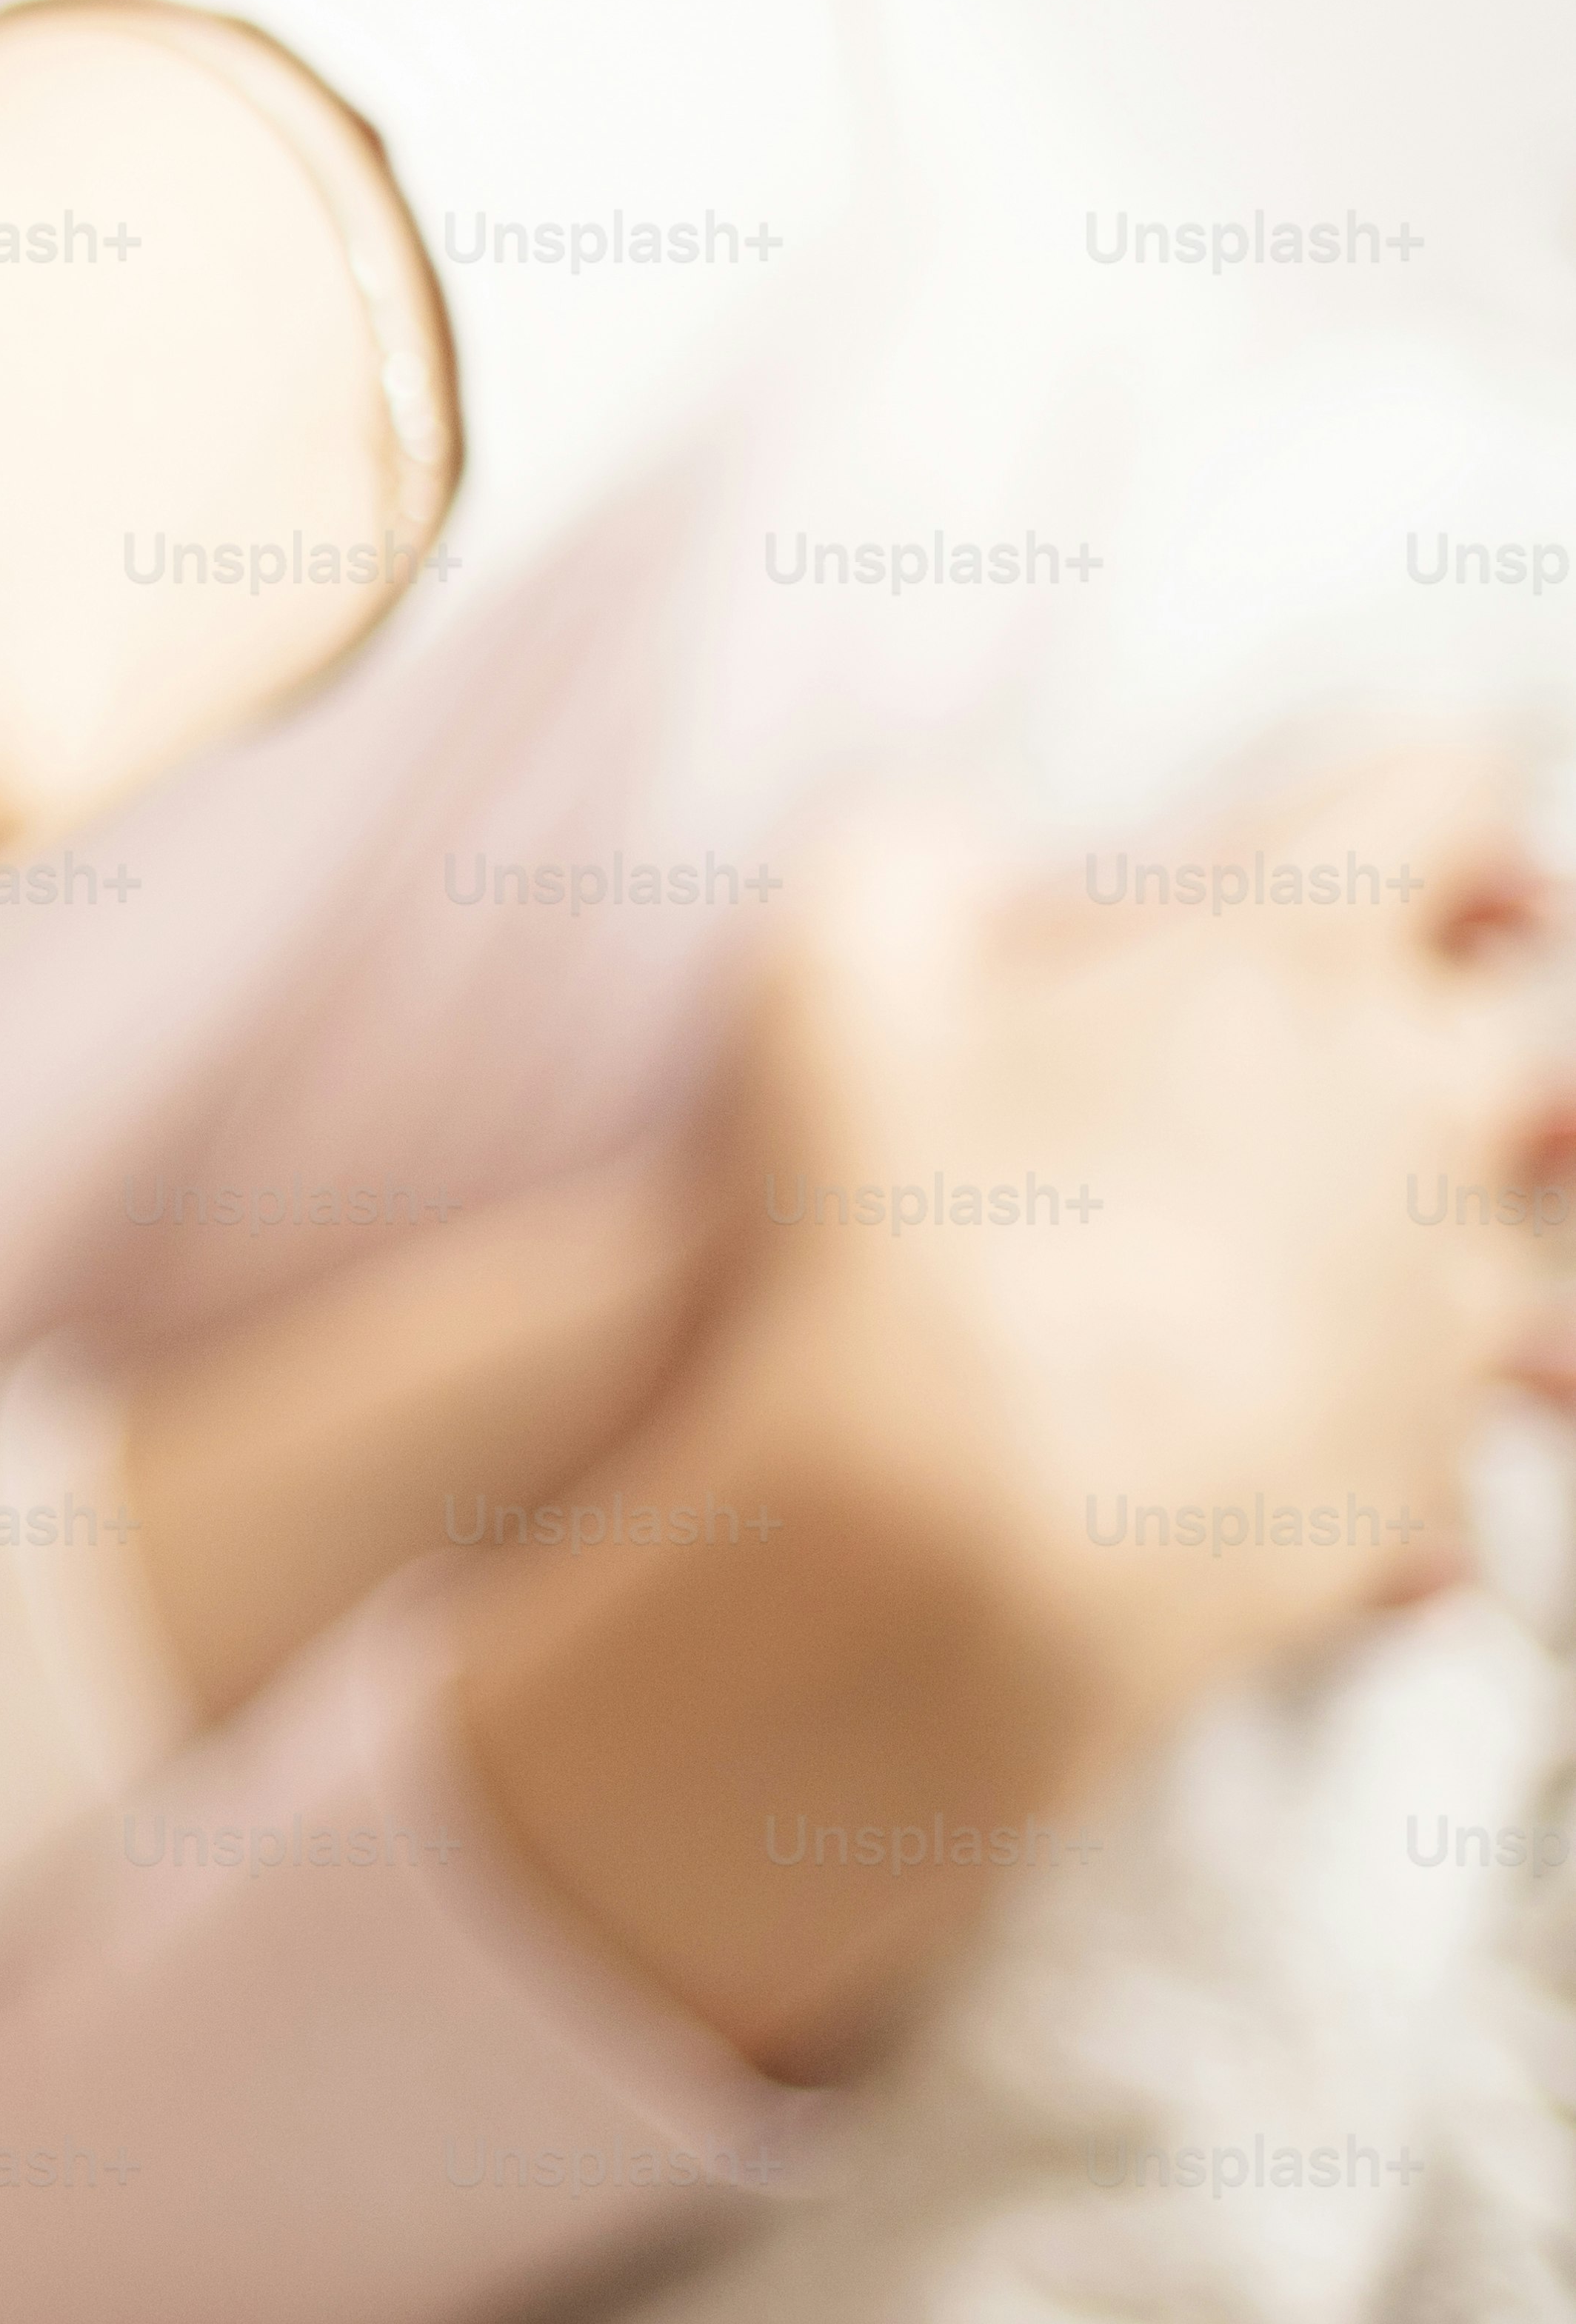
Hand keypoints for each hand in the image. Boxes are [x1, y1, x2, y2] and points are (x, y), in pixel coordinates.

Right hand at [705, 745, 1561, 1716]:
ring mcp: (1436, 1304)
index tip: (1362, 850)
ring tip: (1294, 1272)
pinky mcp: (1414, 1466)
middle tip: (1313, 1060)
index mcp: (1293, 959)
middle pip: (1519, 1026)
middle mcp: (1416, 1114)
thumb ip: (898, 868)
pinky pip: (1457, 1427)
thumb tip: (949, 854)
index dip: (1406, 808)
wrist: (940, 1528)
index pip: (1441, 795)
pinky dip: (1384, 1414)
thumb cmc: (877, 1230)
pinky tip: (1264, 1425)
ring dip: (1430, 1238)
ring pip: (1522, 1242)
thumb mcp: (818, 976)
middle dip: (1445, 1027)